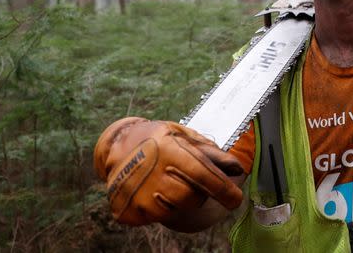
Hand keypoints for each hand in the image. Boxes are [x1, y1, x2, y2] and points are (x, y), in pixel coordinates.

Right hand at [93, 117, 243, 226]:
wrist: (116, 148)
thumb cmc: (157, 139)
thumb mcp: (183, 135)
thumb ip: (210, 151)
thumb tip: (236, 168)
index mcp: (169, 150)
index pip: (204, 176)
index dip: (224, 190)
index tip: (236, 199)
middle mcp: (153, 174)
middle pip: (193, 198)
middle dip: (199, 191)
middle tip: (189, 177)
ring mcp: (138, 196)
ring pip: (177, 210)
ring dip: (181, 199)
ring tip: (169, 181)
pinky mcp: (128, 212)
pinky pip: (158, 218)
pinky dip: (162, 207)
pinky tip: (154, 190)